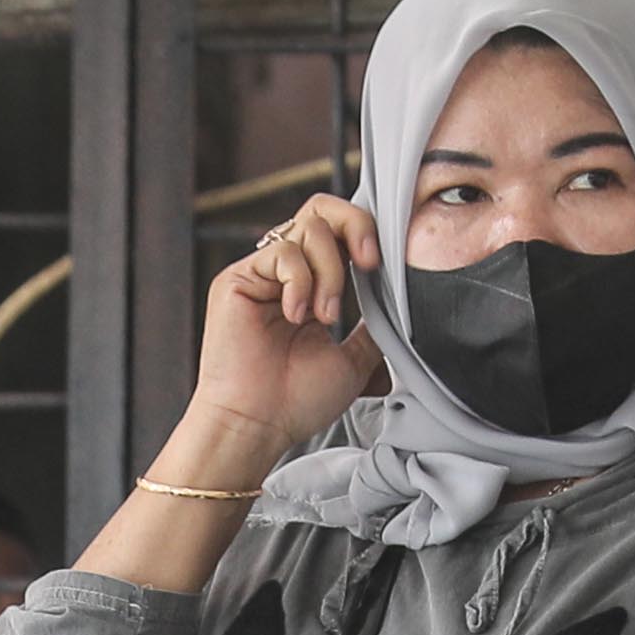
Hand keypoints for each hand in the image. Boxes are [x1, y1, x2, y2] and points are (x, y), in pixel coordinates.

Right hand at [192, 195, 390, 453]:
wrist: (258, 426)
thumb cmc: (296, 402)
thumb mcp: (354, 359)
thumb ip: (372, 326)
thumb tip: (397, 304)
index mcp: (311, 286)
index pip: (338, 230)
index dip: (364, 233)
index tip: (379, 266)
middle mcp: (284, 274)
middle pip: (322, 208)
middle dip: (354, 226)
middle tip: (368, 264)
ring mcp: (260, 274)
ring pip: (308, 228)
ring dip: (328, 272)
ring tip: (322, 317)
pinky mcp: (237, 279)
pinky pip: (282, 251)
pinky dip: (300, 281)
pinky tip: (296, 316)